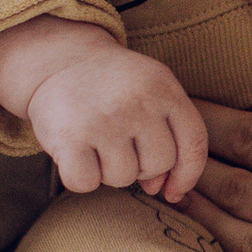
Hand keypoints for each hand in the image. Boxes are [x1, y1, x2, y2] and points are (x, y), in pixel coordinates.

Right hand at [4, 33, 206, 196]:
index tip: (172, 191)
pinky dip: (79, 177)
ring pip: (122, 178)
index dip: (187, 175)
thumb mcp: (148, 93)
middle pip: (158, 166)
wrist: (58, 60)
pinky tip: (74, 152)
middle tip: (118, 144)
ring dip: (107, 170)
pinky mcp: (70, 137)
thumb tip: (161, 189)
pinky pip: (86, 183)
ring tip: (95, 142)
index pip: (193, 144)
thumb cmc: (110, 86)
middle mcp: (137, 102)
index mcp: (163, 88)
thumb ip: (165, 136)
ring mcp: (104, 119)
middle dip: (140, 166)